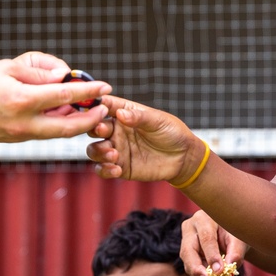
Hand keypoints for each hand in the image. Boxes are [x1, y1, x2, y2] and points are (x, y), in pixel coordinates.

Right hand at [0, 52, 110, 142]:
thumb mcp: (8, 67)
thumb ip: (38, 73)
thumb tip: (64, 77)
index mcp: (21, 101)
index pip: (64, 96)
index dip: (88, 91)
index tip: (105, 86)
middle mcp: (22, 123)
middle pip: (68, 127)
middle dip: (90, 119)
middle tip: (104, 109)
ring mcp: (18, 135)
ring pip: (56, 134)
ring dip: (76, 124)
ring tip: (89, 110)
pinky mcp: (13, 140)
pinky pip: (42, 134)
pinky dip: (58, 125)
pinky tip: (65, 114)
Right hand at [86, 95, 201, 184]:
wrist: (183, 158)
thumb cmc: (171, 132)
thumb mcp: (158, 121)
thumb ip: (139, 118)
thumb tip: (120, 114)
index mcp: (124, 113)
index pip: (104, 106)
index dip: (94, 105)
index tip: (92, 109)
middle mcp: (116, 130)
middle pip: (93, 128)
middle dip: (93, 129)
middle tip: (103, 132)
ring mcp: (117, 149)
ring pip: (94, 149)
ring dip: (98, 151)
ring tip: (114, 154)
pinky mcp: (121, 167)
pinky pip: (103, 169)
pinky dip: (105, 170)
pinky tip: (116, 169)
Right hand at [181, 210, 248, 275]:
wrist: (228, 229)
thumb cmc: (233, 230)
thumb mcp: (238, 238)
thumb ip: (236, 251)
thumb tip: (230, 265)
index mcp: (204, 218)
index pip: (206, 238)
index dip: (212, 255)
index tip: (219, 270)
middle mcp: (191, 227)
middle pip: (188, 249)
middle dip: (196, 267)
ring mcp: (186, 238)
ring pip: (186, 258)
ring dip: (197, 272)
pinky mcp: (187, 250)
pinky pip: (190, 264)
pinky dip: (199, 273)